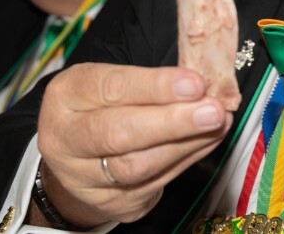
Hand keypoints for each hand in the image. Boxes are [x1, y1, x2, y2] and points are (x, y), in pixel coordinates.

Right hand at [34, 62, 231, 226]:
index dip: (156, 86)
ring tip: (218, 122)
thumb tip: (201, 81)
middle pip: (119, 134)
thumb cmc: (102, 104)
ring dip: (186, 143)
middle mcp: (65, 140)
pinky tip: (207, 141)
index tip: (195, 83)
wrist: (77, 154)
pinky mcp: (110, 203)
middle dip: (172, 122)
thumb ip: (150, 80)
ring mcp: (84, 178)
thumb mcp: (113, 80)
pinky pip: (155, 183)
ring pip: (138, 166)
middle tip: (212, 111)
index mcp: (65, 96)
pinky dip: (187, 160)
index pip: (111, 88)